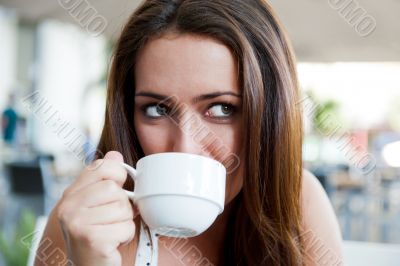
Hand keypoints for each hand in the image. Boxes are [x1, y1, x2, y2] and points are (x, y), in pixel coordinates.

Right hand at [57, 151, 135, 265]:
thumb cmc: (96, 234)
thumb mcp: (98, 204)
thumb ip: (104, 179)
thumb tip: (115, 154)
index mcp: (71, 194)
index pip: (102, 166)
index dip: (117, 176)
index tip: (116, 191)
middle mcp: (69, 206)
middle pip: (115, 189)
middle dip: (122, 207)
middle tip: (111, 220)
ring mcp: (77, 222)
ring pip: (123, 208)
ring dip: (124, 223)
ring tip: (111, 232)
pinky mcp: (92, 238)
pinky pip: (126, 227)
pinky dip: (125, 236)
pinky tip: (112, 243)